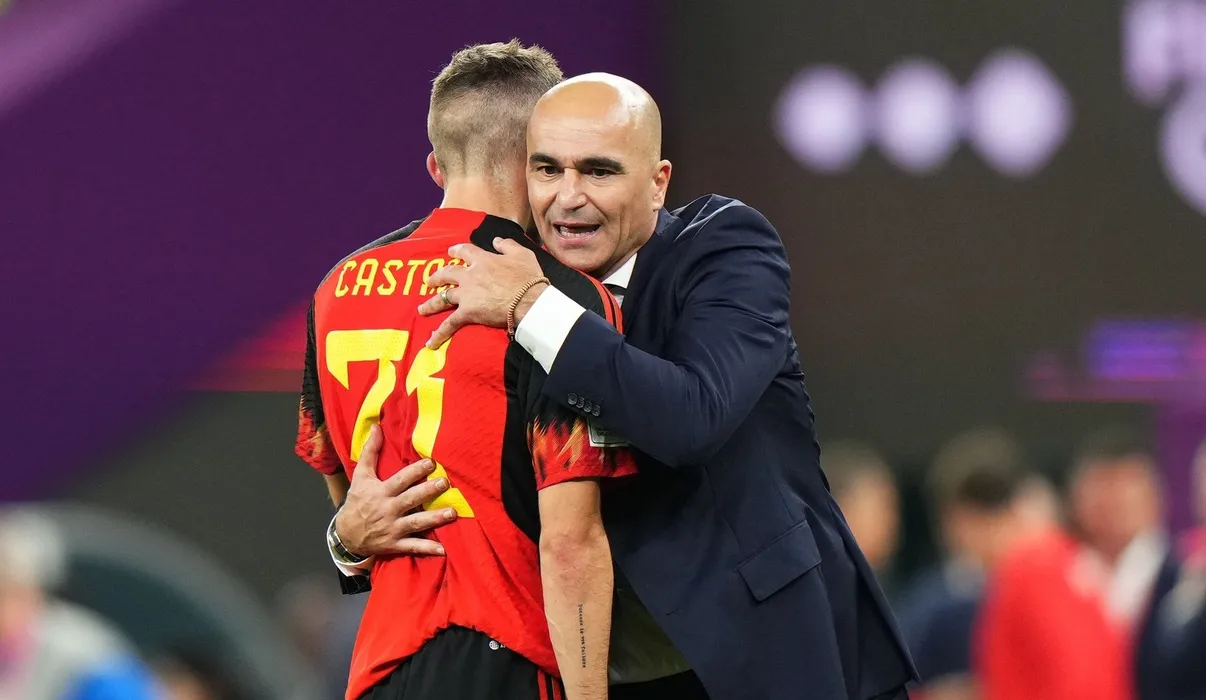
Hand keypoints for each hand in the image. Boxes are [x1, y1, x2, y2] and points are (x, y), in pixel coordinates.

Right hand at [335, 423, 457, 556]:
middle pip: (410, 499)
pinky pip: (413, 547)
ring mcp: (392, 528)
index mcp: (381, 492)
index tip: (431, 463)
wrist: (346, 534)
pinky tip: (443, 550)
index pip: (400, 480)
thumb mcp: (361, 475)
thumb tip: (376, 426)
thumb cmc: (358, 501)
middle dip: (428, 492)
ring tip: (452, 513)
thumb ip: (370, 451)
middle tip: (445, 483)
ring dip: (434, 519)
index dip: (415, 471)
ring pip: (416, 523)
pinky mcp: (395, 544)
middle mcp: (388, 509)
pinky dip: (427, 549)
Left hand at [418, 238, 546, 348]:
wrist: (529, 301)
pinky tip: (431, 342)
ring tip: (422, 308)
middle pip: (447, 273)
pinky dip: (440, 333)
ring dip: (431, 304)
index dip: (456, 251)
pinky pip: (450, 324)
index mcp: (482, 260)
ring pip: (443, 297)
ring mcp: (466, 295)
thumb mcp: (522, 254)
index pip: (465, 251)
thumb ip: (507, 245)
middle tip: (429, 281)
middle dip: (437, 277)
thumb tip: (497, 241)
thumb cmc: (528, 278)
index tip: (450, 252)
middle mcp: (469, 276)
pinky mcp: (467, 313)